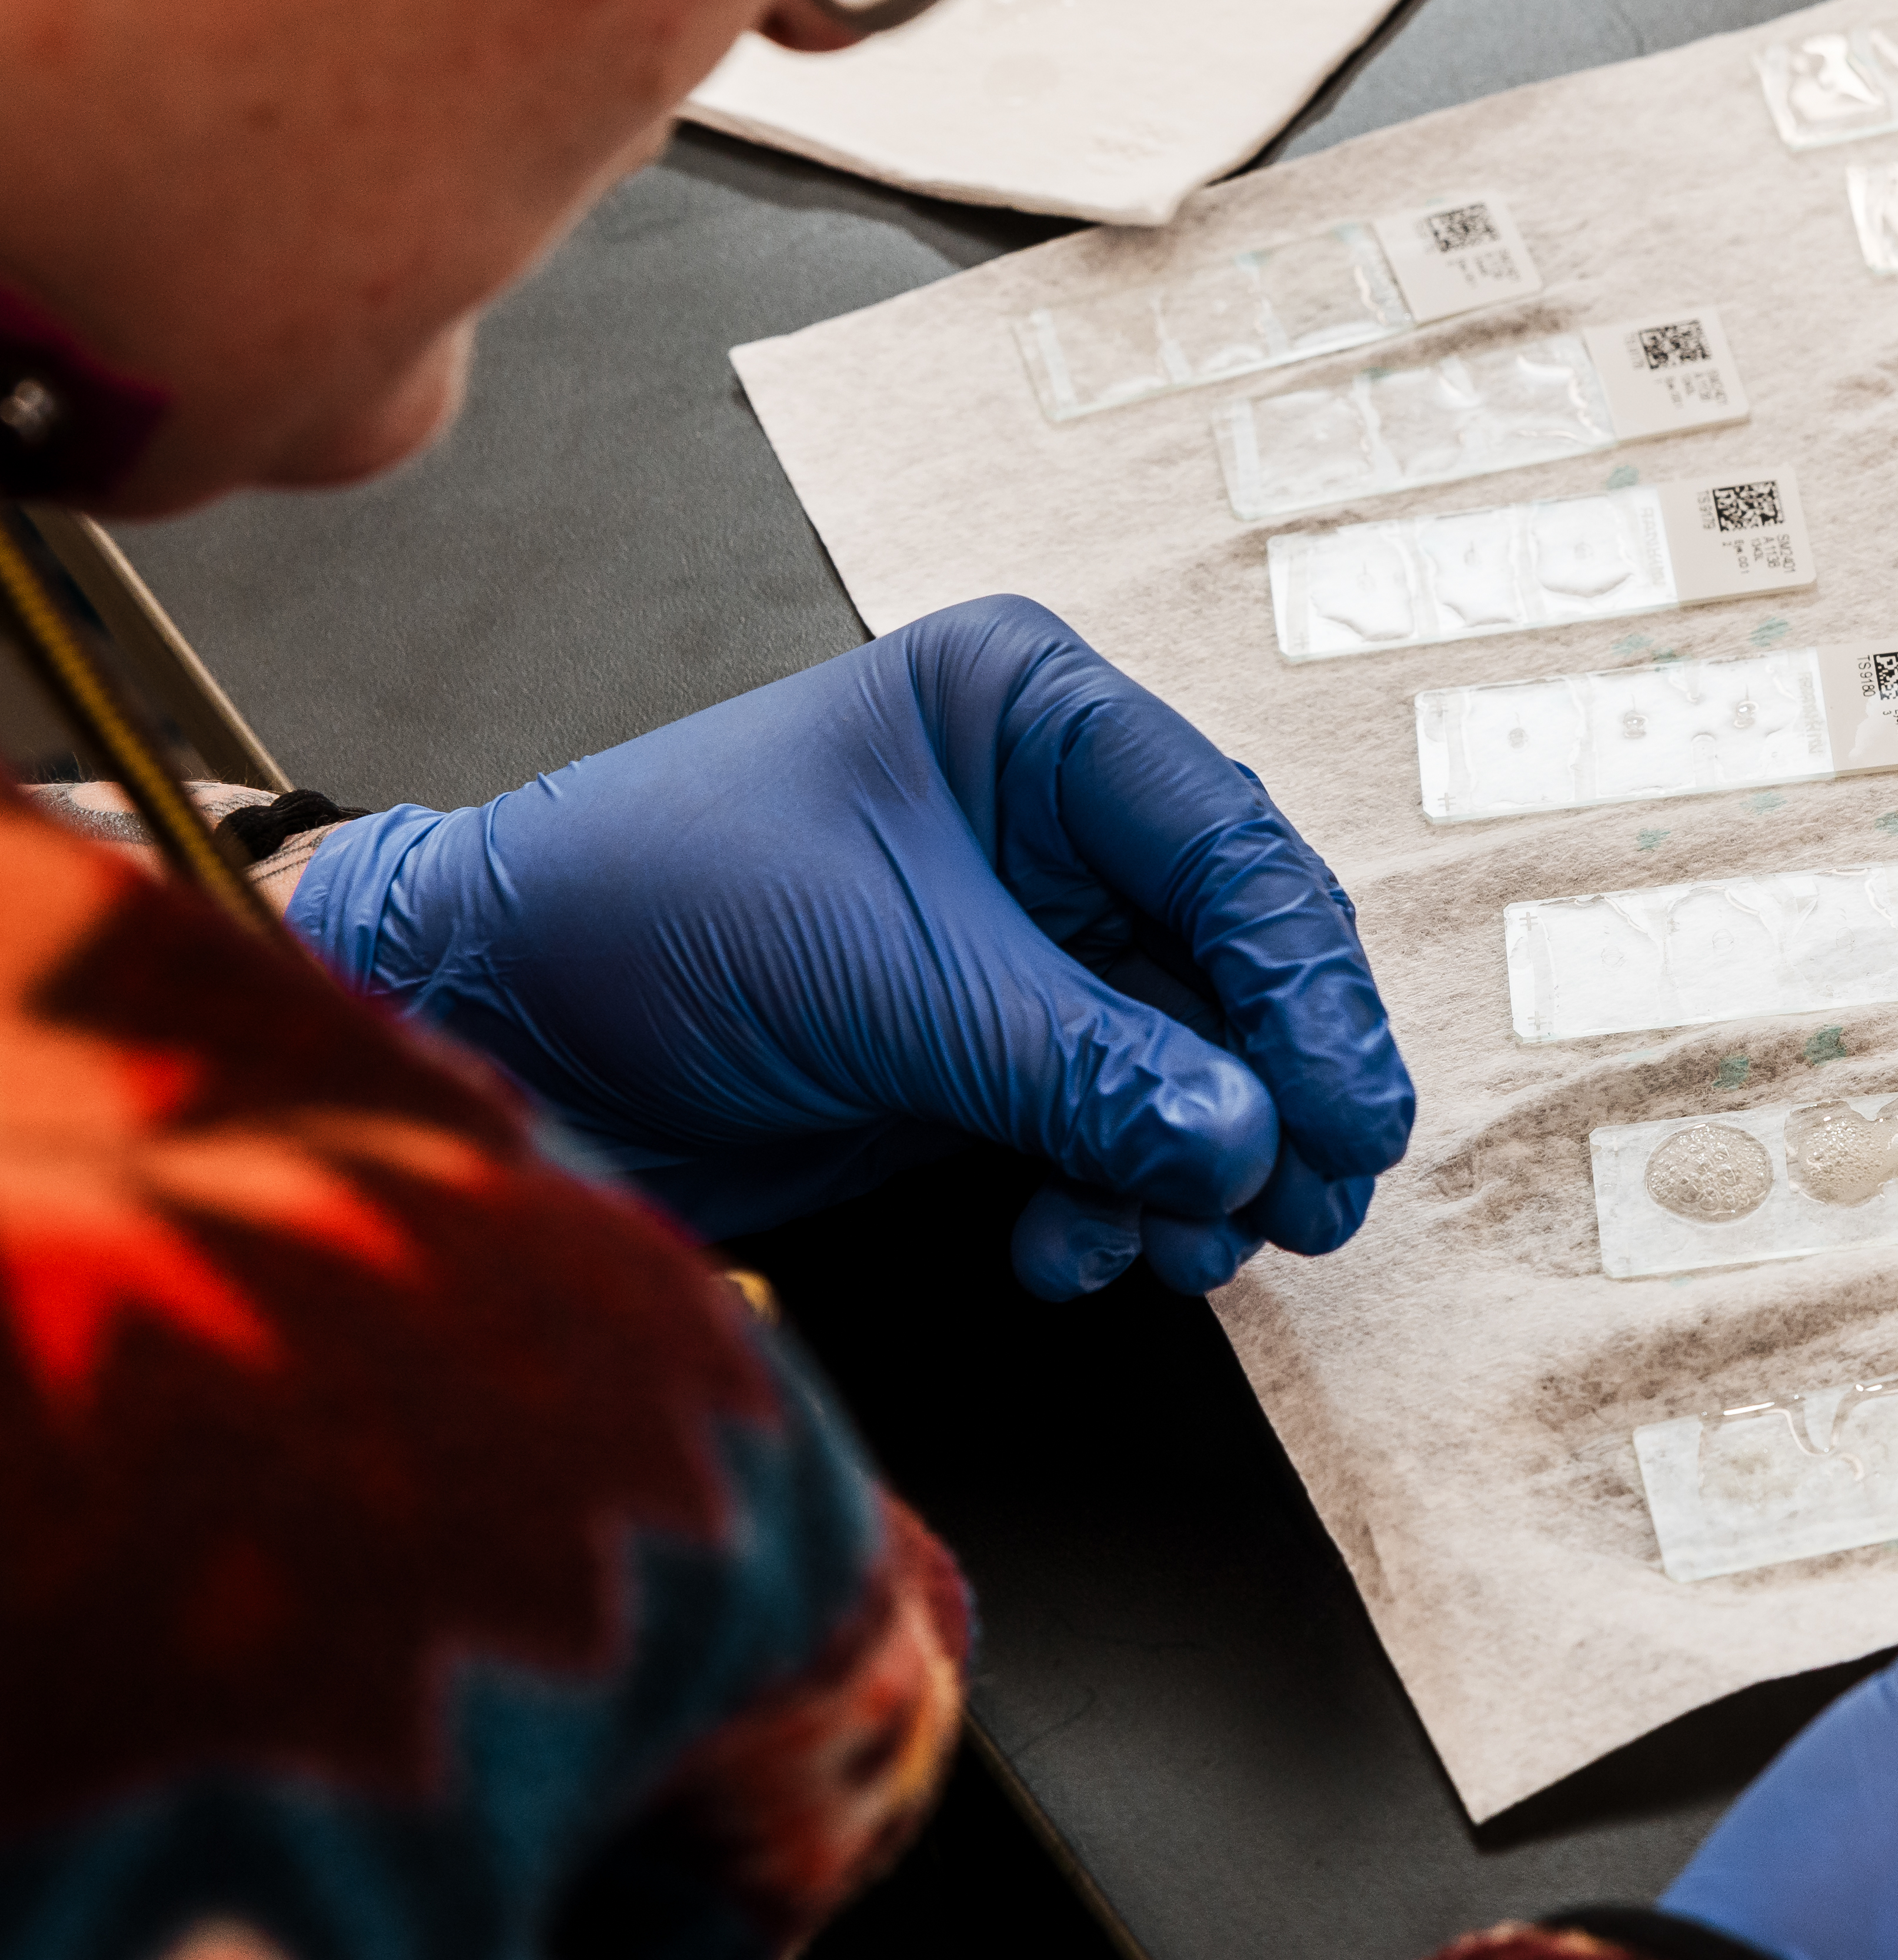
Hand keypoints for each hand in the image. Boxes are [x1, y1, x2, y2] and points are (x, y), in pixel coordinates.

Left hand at [289, 595, 1412, 1294]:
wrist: (483, 1030)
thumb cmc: (638, 917)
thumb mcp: (883, 981)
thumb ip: (1082, 1067)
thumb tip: (1249, 1143)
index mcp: (1029, 714)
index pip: (1228, 845)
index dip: (1307, 988)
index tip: (1351, 1111)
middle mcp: (1048, 817)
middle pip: (1234, 961)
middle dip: (1270, 1093)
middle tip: (1311, 1201)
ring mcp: (1026, 941)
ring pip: (1191, 1064)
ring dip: (1198, 1169)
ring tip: (1181, 1244)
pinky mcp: (989, 1051)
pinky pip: (1115, 1131)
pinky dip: (1116, 1201)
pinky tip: (1073, 1244)